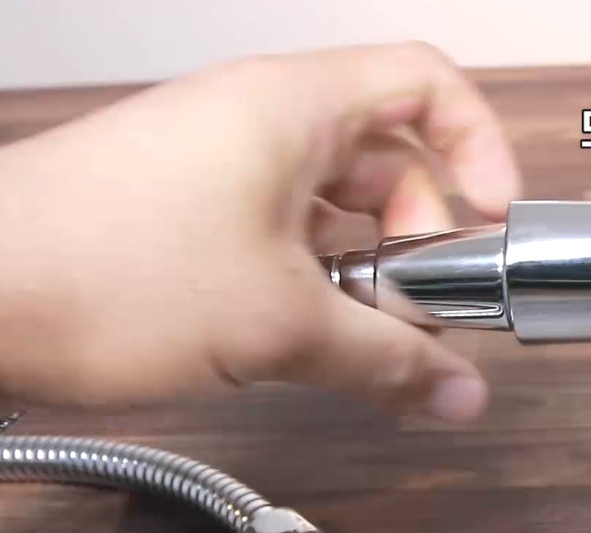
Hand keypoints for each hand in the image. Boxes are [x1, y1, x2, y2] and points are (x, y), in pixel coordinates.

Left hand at [0, 42, 520, 419]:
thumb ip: (387, 360)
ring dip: (363, 269)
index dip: (479, 145)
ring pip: (333, 201)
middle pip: (388, 156)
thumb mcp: (276, 325)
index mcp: (293, 106)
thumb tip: (458, 392)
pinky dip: (309, 278)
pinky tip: (298, 339)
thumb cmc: (100, 273)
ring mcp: (216, 159)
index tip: (491, 219)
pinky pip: (279, 226)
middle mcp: (258, 117)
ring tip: (355, 339)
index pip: (427, 83)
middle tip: (416, 313)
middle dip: (419, 237)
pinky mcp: (183, 205)